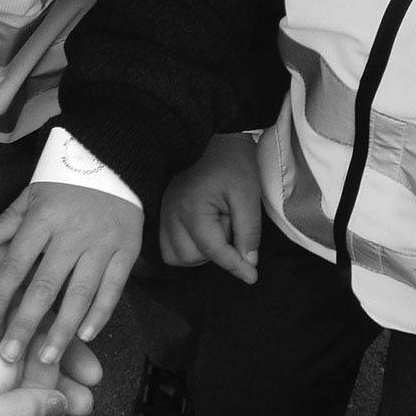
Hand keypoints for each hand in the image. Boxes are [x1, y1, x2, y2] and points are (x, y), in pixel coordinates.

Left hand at [0, 183, 142, 366]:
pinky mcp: (126, 251)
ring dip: (63, 329)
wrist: (114, 162)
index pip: (16, 263)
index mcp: (44, 219)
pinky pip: (113, 289)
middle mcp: (72, 234)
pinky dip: (100, 315)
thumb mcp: (33, 193)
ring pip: (81, 294)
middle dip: (26, 323)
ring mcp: (102, 244)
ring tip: (46, 357)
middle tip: (11, 355)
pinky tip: (86, 337)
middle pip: (46, 285)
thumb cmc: (66, 181)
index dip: (0, 296)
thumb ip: (8, 220)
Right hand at [159, 133, 261, 282]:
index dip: (236, 266)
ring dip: (197, 252)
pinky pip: (168, 242)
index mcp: (192, 208)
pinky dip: (186, 245)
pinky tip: (203, 230)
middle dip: (213, 254)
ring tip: (216, 228)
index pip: (213, 251)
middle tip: (229, 227)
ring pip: (174, 254)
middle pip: (188, 257)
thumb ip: (248, 233)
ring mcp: (164, 211)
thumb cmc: (233, 163)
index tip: (252, 277)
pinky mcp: (163, 209)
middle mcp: (171, 212)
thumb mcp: (248, 197)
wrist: (216, 138)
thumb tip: (248, 264)